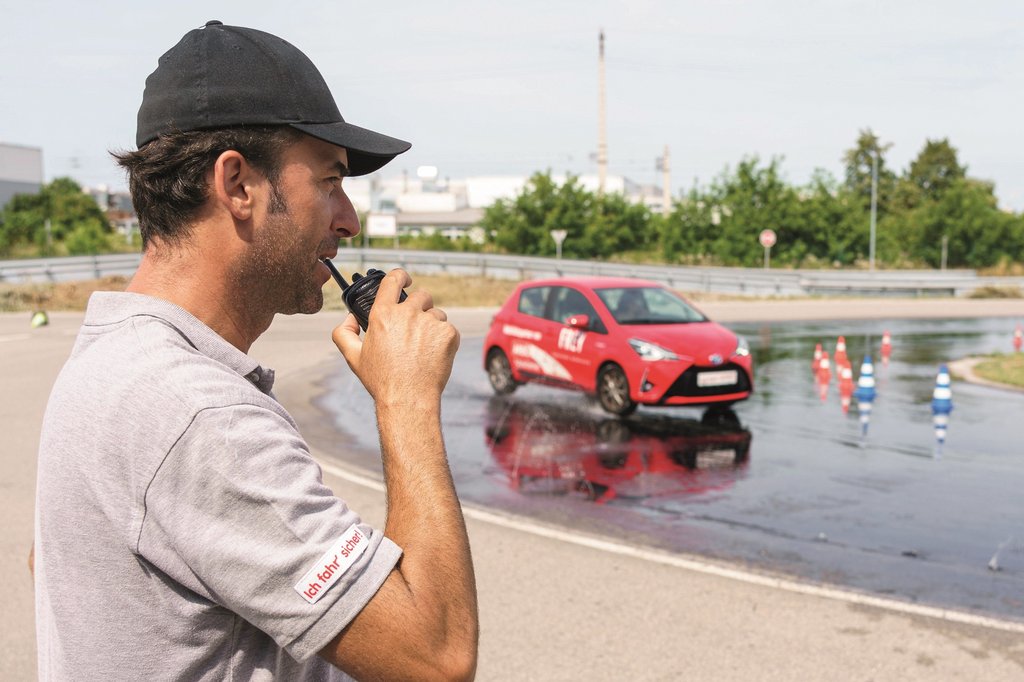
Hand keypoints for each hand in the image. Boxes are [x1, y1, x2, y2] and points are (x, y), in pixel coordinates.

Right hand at [332, 269, 458, 409]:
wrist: (408, 399)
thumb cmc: (380, 380)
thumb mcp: (353, 357)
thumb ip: (343, 333)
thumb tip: (350, 318)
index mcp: (383, 314)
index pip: (393, 280)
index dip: (401, 276)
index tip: (405, 280)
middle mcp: (408, 314)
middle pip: (422, 296)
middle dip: (420, 307)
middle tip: (416, 327)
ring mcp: (430, 323)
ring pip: (437, 314)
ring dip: (432, 325)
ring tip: (424, 348)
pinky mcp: (448, 334)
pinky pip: (448, 329)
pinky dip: (444, 340)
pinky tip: (434, 356)